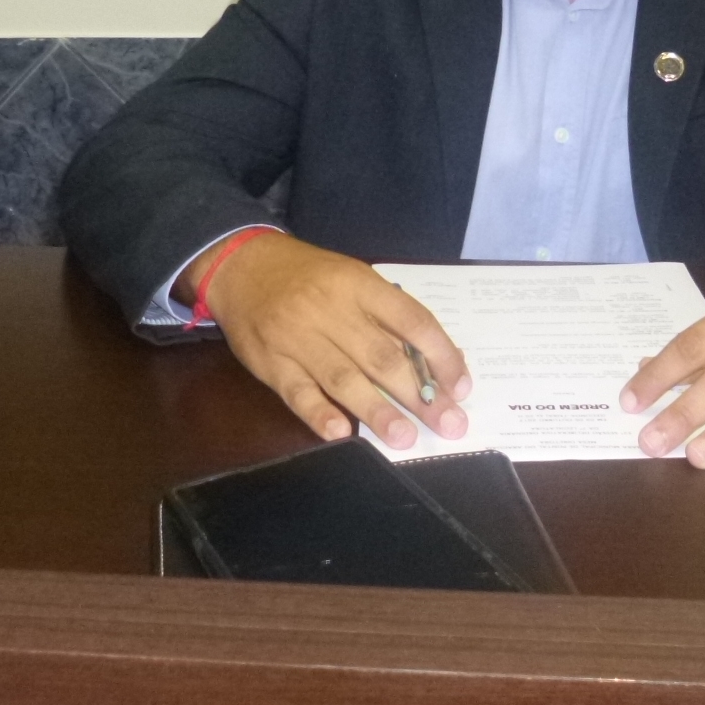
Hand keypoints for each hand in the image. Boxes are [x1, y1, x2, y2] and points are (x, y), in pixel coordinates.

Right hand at [176, 232, 471, 449]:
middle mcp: (331, 310)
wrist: (243, 265)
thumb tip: (435, 361)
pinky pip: (297, 392)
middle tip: (449, 425)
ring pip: (344, 378)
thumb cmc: (310, 276)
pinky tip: (341, 434)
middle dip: (420, 395)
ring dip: (378, 412)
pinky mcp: (271, 363)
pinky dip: (319, 414)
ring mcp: (298, 338)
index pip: (411, 320)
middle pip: (382, 356)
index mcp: (359, 284)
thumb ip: (388, 315)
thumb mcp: (352, 278)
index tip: (461, 386)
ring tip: (405, 438)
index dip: (441, 355)